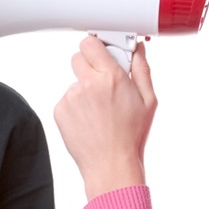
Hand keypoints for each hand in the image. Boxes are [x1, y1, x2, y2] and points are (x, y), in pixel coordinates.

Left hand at [54, 36, 156, 200]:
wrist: (111, 165)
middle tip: (102, 80)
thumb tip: (138, 50)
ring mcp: (71, 97)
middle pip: (78, 57)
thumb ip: (141, 69)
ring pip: (74, 81)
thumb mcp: (148, 101)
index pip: (91, 43)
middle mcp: (88, 84)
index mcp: (111, 77)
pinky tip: (90, 120)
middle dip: (89, 64)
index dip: (97, 47)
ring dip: (85, 89)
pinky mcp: (60, 111)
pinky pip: (67, 99)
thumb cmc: (131, 135)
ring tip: (99, 111)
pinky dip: (76, 106)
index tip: (103, 52)